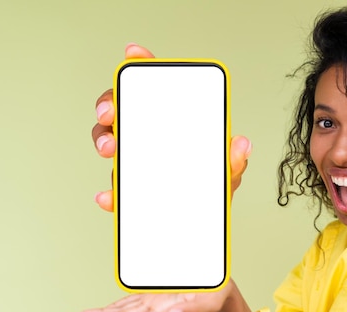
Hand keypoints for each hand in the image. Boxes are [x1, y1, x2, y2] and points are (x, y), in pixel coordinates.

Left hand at [72, 281, 232, 311]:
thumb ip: (191, 308)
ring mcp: (155, 302)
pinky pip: (131, 303)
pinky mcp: (155, 295)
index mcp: (166, 310)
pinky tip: (104, 310)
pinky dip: (115, 307)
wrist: (222, 291)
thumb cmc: (216, 294)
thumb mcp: (208, 299)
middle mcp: (156, 308)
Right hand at [91, 43, 251, 211]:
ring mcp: (136, 158)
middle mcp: (150, 135)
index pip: (157, 87)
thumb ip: (233, 160)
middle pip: (122, 108)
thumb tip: (242, 144)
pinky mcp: (127, 187)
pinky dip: (110, 193)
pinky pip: (114, 187)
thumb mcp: (225, 171)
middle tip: (112, 113)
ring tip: (111, 150)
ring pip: (110, 140)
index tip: (134, 54)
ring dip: (105, 141)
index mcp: (174, 123)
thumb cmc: (209, 186)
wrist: (198, 221)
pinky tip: (107, 196)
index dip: (143, 65)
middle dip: (111, 104)